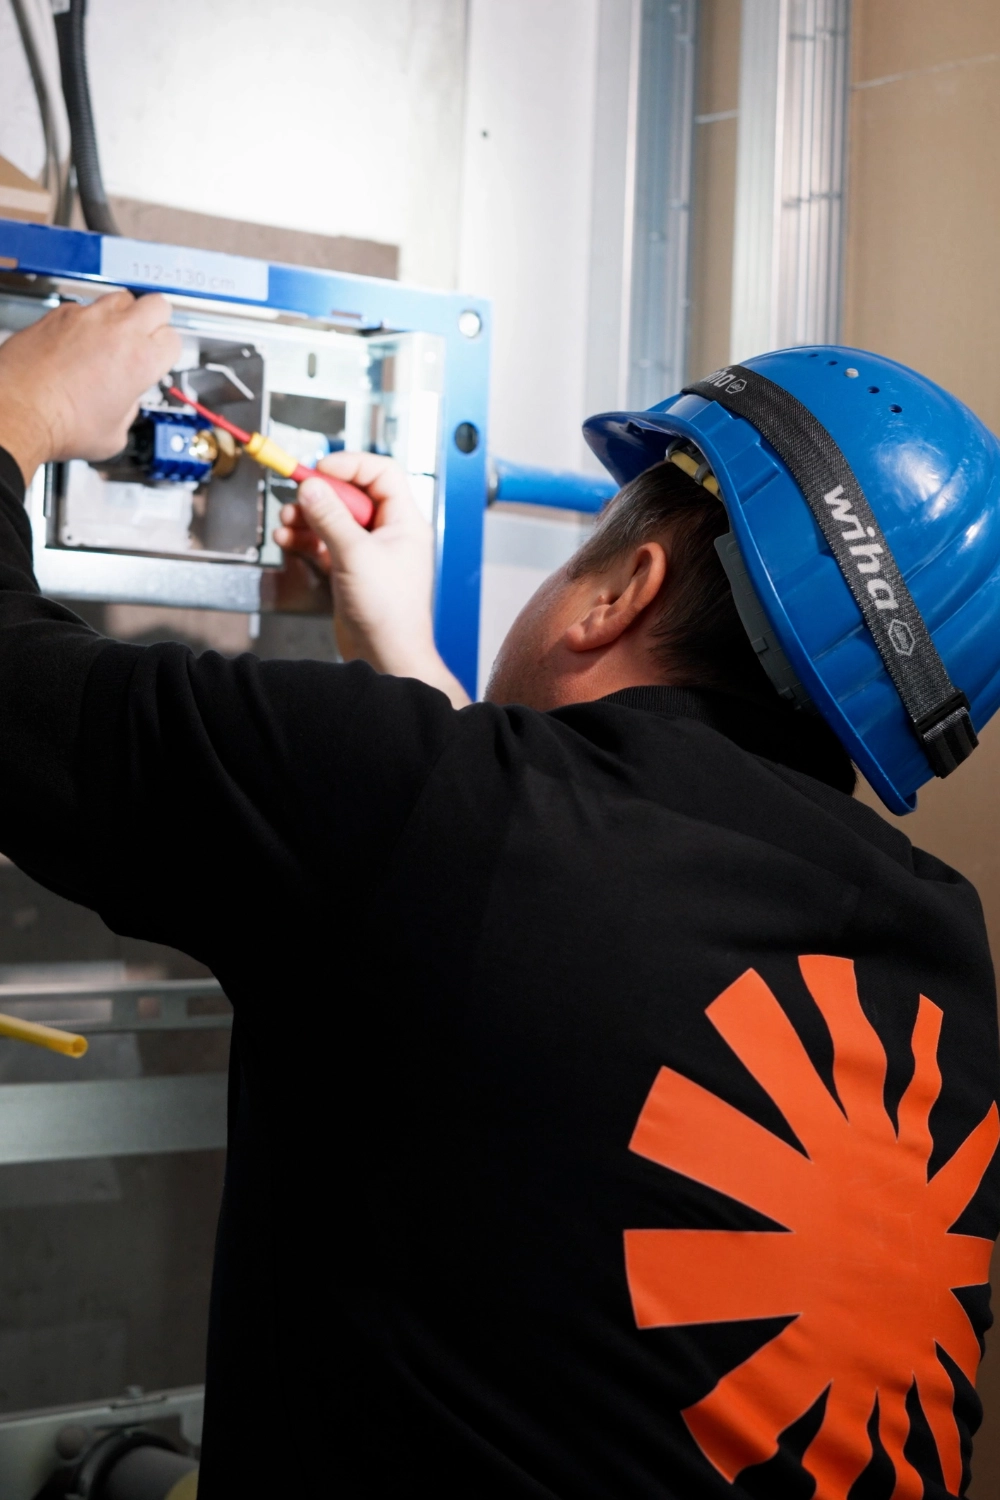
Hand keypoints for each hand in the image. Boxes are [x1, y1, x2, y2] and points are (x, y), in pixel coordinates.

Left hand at [0, 291, 180, 483]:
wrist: (19, 411)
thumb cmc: (61, 425)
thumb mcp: (114, 434)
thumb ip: (130, 409)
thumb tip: (125, 401)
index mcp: (141, 361)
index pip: (173, 340)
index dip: (167, 352)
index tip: (159, 360)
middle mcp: (118, 331)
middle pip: (157, 304)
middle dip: (156, 322)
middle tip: (147, 338)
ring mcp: (87, 318)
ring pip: (121, 298)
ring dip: (124, 315)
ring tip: (114, 337)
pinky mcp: (59, 315)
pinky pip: (83, 307)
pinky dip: (87, 322)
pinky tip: (79, 342)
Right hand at [273, 451, 470, 707]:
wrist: (386, 655)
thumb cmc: (391, 612)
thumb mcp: (356, 554)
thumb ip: (331, 517)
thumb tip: (313, 487)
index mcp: (404, 522)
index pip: (382, 474)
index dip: (351, 465)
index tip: (322, 469)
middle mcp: (388, 534)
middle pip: (352, 496)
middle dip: (321, 495)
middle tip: (299, 495)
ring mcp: (368, 552)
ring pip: (334, 520)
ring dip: (308, 517)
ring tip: (288, 520)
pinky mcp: (350, 570)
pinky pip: (325, 543)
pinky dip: (306, 539)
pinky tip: (288, 539)